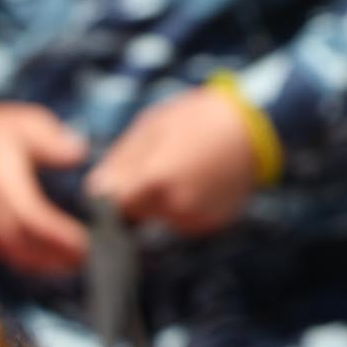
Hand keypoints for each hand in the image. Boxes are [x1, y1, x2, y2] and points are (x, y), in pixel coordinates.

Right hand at [0, 103, 89, 275]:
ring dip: (45, 264)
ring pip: (15, 254)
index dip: (57, 235)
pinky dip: (31, 263)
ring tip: (75, 263)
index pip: (30, 217)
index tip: (84, 242)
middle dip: (57, 256)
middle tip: (90, 258)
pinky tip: (53, 262)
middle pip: (24, 244)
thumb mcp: (24, 123)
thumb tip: (78, 152)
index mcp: (0, 181)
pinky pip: (7, 255)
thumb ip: (52, 140)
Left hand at [86, 85, 261, 235]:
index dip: (110, 193)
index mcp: (155, 179)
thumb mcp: (150, 128)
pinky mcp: (209, 226)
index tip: (117, 180)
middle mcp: (174, 207)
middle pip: (134, 215)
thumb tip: (93, 191)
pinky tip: (196, 182)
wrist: (253, 130)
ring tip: (180, 169)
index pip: (111, 205)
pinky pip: (180, 222)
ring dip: (158, 203)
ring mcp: (194, 220)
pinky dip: (180, 208)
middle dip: (136, 196)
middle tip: (157, 164)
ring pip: (157, 220)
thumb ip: (119, 163)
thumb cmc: (197, 119)